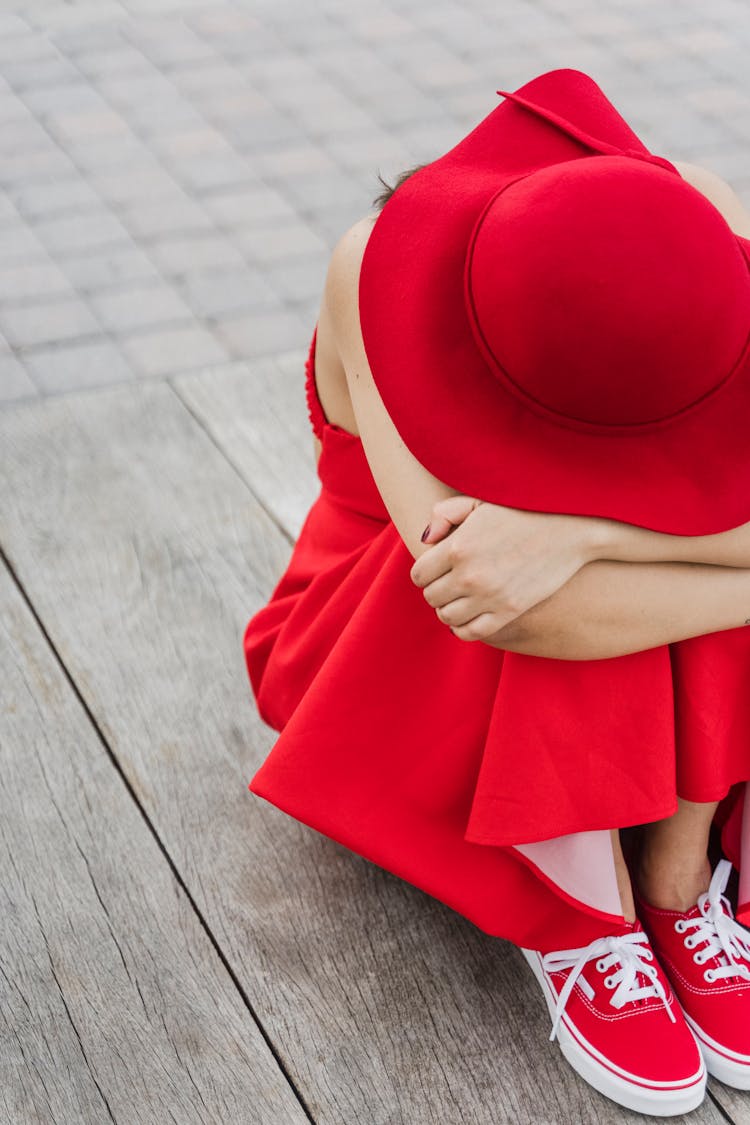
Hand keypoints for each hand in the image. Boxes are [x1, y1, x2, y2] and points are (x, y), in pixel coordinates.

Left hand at [409, 495, 599, 640]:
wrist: (569, 529)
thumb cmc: (523, 511)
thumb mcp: (480, 502)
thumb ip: (445, 513)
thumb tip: (426, 540)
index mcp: (457, 546)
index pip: (419, 574)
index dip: (426, 572)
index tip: (439, 567)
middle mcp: (469, 575)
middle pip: (431, 597)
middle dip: (437, 589)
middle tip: (451, 582)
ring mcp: (489, 596)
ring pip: (447, 617)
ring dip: (449, 608)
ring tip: (461, 598)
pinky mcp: (509, 612)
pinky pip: (471, 632)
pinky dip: (463, 627)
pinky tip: (471, 614)